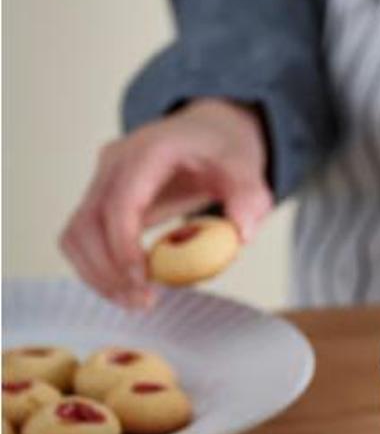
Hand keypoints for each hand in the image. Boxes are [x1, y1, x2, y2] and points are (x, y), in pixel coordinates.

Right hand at [59, 98, 271, 308]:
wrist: (208, 132)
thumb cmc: (224, 149)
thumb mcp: (248, 168)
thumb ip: (249, 198)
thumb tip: (241, 235)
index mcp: (150, 150)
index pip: (121, 200)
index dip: (123, 244)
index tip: (142, 279)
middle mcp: (116, 162)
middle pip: (87, 221)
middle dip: (108, 269)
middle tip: (143, 301)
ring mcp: (102, 180)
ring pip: (75, 234)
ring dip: (97, 274)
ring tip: (136, 301)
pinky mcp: (99, 199)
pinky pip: (81, 238)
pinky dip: (97, 267)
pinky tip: (127, 286)